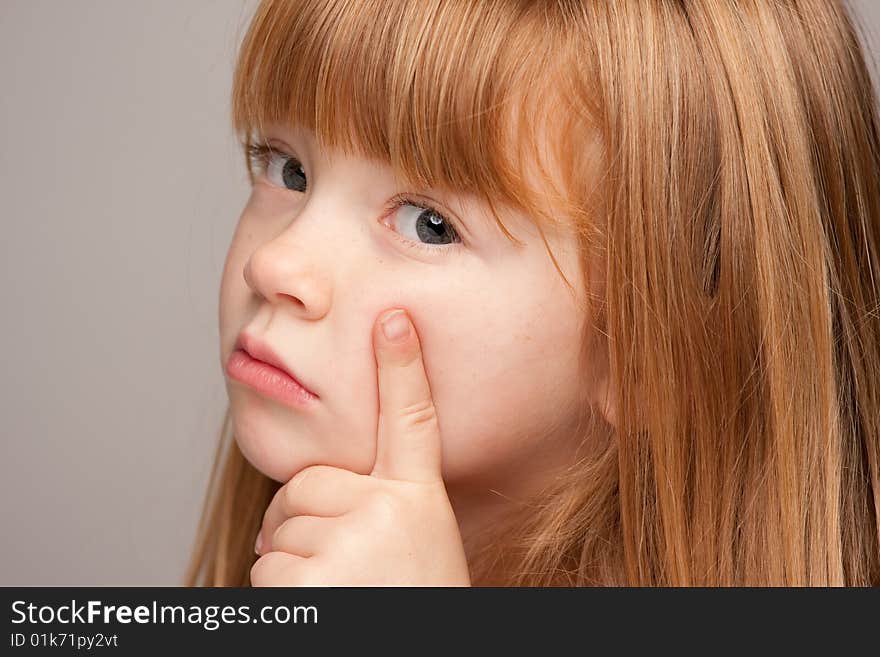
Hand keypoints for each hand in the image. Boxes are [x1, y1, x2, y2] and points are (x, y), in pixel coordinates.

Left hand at [250, 308, 470, 585]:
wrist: (420, 656)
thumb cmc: (410, 601)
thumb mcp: (416, 550)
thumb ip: (378, 508)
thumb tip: (303, 495)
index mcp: (419, 502)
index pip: (413, 420)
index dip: (403, 365)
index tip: (394, 318)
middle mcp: (389, 511)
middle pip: (305, 489)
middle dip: (306, 527)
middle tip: (346, 571)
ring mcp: (348, 543)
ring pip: (279, 532)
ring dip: (293, 566)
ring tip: (341, 597)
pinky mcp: (306, 579)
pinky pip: (265, 568)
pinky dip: (279, 597)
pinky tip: (321, 612)